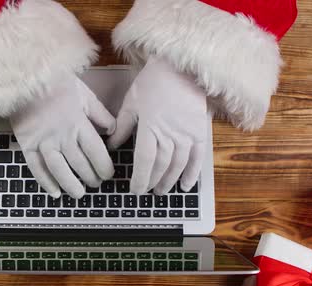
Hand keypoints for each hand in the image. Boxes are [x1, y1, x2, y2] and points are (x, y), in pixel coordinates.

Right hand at [10, 74, 115, 198]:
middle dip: (90, 177)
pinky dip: (45, 182)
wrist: (27, 77)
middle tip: (96, 183)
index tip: (109, 174)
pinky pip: (36, 167)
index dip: (104, 167)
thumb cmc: (58, 84)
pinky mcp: (27, 144)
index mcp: (79, 124)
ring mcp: (43, 141)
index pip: (96, 152)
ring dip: (70, 184)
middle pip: (79, 164)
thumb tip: (113, 132)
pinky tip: (54, 192)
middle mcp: (62, 136)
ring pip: (59, 169)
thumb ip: (101, 115)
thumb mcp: (86, 95)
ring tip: (79, 193)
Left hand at [108, 57, 206, 194]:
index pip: (144, 161)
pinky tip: (185, 186)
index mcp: (150, 128)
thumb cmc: (153, 81)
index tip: (134, 190)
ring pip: (177, 165)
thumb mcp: (131, 102)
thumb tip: (111, 145)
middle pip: (161, 166)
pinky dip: (192, 173)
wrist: (181, 67)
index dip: (140, 178)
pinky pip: (197, 158)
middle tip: (146, 192)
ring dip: (169, 181)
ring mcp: (187, 134)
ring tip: (162, 191)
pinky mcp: (200, 132)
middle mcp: (170, 135)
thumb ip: (122, 126)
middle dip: (152, 182)